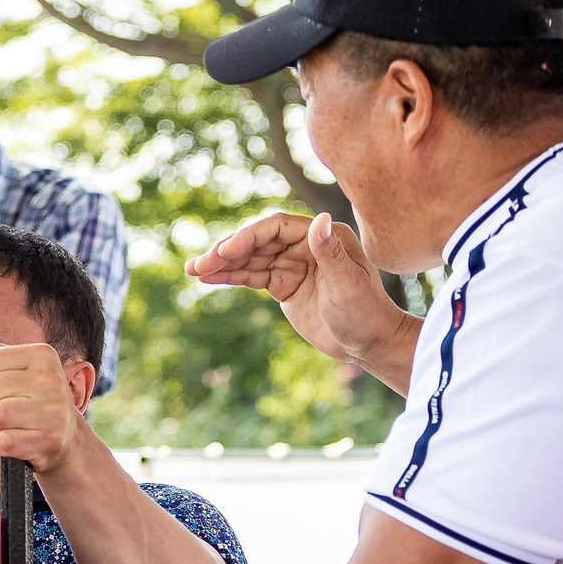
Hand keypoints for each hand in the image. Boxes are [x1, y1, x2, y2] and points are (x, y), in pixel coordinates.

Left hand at [0, 341, 84, 476]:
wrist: (67, 434)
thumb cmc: (32, 395)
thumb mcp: (15, 366)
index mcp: (43, 355)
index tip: (6, 386)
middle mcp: (52, 380)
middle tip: (8, 406)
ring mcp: (53, 412)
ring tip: (11, 422)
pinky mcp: (49, 441)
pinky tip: (15, 438)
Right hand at [188, 209, 409, 365]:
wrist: (369, 343)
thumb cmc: (366, 314)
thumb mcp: (348, 285)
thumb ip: (330, 253)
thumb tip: (319, 220)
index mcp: (324, 236)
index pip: (276, 228)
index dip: (248, 237)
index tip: (225, 252)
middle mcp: (306, 244)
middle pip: (258, 241)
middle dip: (228, 252)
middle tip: (200, 264)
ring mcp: (293, 264)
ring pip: (251, 258)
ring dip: (222, 264)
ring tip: (193, 271)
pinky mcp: (284, 284)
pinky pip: (252, 276)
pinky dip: (230, 277)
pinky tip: (208, 279)